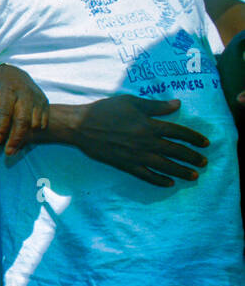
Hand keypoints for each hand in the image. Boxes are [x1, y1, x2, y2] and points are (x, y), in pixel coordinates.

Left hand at [0, 64, 48, 155]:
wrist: (14, 73)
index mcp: (8, 89)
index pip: (5, 111)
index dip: (1, 127)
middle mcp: (25, 92)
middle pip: (23, 120)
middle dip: (15, 138)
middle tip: (8, 152)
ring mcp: (37, 97)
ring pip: (34, 123)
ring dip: (25, 137)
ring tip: (14, 146)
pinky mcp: (45, 102)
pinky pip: (42, 122)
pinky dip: (34, 133)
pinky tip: (24, 138)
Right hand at [63, 95, 208, 186]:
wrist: (81, 126)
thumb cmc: (105, 110)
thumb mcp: (131, 101)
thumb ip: (155, 105)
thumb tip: (177, 104)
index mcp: (149, 125)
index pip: (178, 133)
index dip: (193, 138)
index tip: (205, 143)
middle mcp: (146, 142)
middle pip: (175, 151)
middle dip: (192, 157)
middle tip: (204, 162)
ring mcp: (136, 155)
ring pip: (165, 166)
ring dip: (181, 171)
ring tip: (194, 175)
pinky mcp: (126, 165)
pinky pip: (146, 175)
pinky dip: (159, 180)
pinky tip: (169, 183)